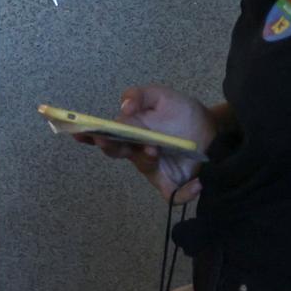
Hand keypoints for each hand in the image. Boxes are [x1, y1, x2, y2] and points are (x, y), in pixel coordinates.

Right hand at [79, 85, 216, 202]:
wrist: (211, 129)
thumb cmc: (182, 113)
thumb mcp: (161, 96)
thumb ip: (139, 95)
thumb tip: (123, 107)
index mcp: (130, 131)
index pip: (105, 133)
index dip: (90, 134)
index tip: (79, 132)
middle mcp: (136, 151)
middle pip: (116, 152)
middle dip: (111, 146)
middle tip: (109, 139)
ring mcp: (153, 168)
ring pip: (143, 166)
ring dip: (146, 157)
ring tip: (155, 149)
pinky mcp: (173, 183)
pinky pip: (174, 196)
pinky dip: (184, 193)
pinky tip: (197, 184)